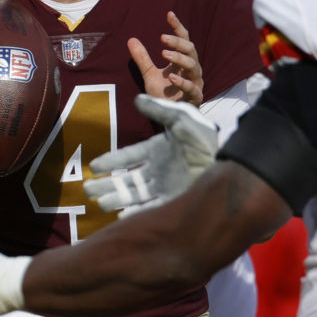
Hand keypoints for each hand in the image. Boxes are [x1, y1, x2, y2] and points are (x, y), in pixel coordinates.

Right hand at [84, 94, 218, 214]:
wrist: (228, 162)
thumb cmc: (205, 138)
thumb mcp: (182, 119)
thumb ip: (159, 110)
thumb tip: (137, 99)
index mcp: (158, 151)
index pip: (129, 157)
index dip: (111, 162)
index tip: (94, 167)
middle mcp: (159, 170)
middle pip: (126, 179)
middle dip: (107, 185)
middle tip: (87, 191)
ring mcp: (165, 187)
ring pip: (134, 195)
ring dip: (117, 199)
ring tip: (100, 204)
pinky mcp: (174, 201)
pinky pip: (151, 209)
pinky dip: (136, 214)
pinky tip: (123, 217)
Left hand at [128, 10, 202, 104]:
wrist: (170, 118)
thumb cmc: (164, 95)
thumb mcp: (149, 75)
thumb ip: (142, 59)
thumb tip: (130, 39)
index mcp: (182, 62)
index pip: (184, 40)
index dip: (178, 27)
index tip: (169, 14)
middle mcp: (191, 69)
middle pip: (191, 49)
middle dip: (178, 42)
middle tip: (162, 37)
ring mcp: (195, 83)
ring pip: (193, 65)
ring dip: (179, 58)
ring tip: (163, 53)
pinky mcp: (195, 97)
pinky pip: (192, 87)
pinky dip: (182, 82)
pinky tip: (171, 77)